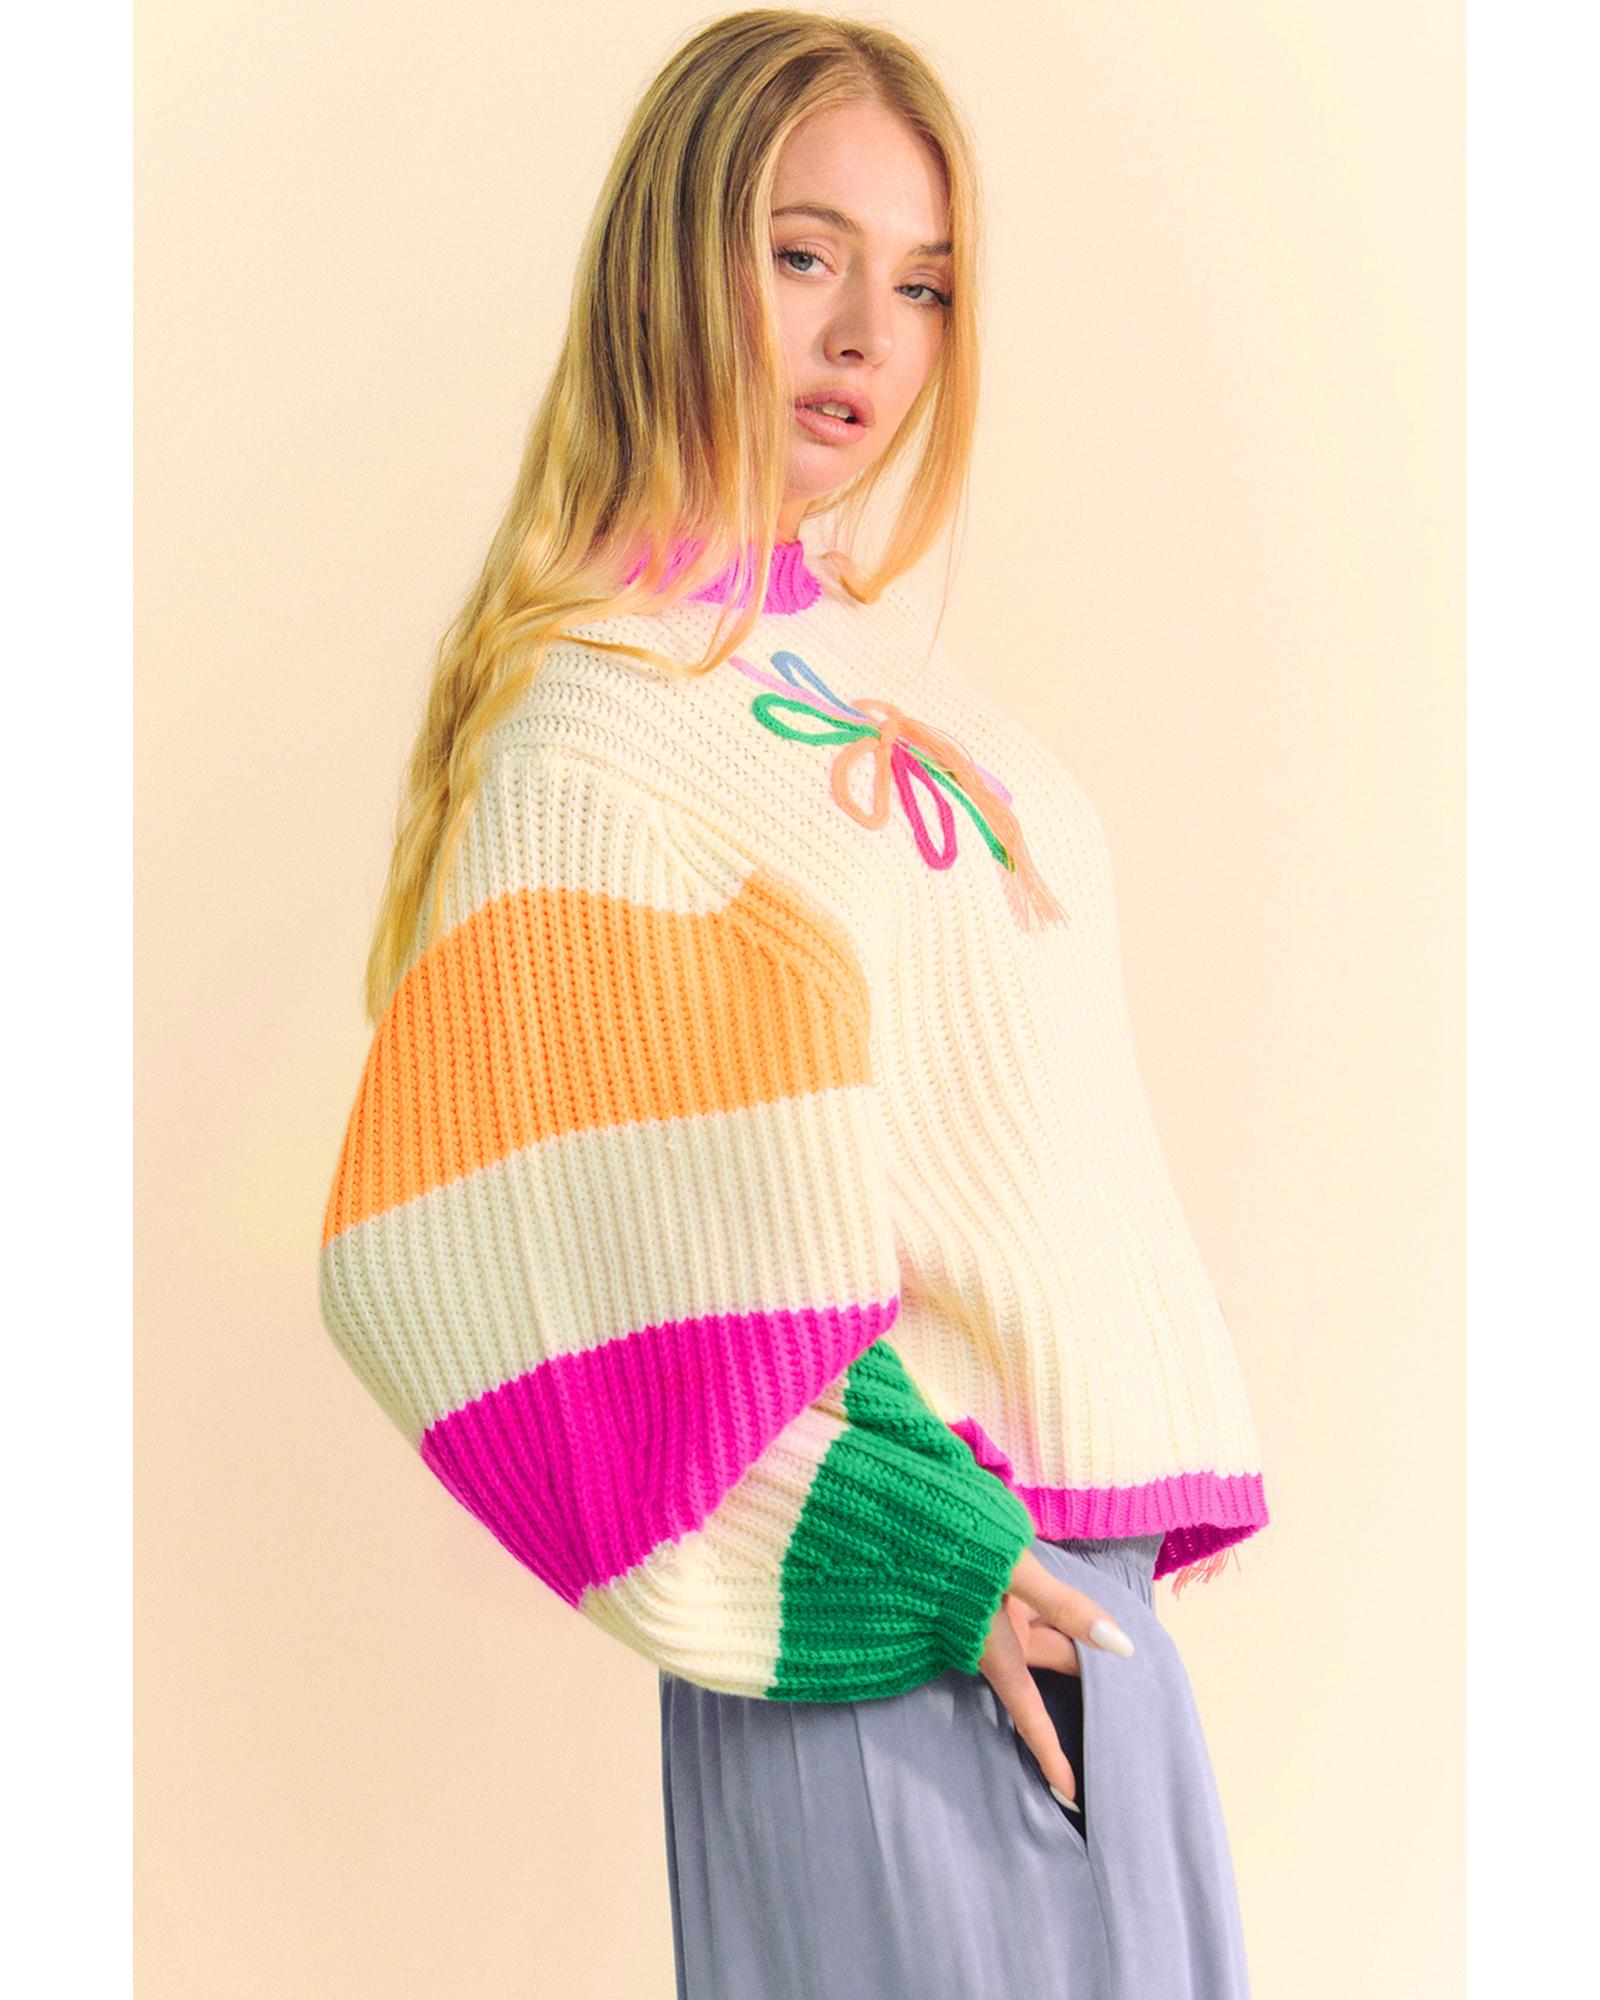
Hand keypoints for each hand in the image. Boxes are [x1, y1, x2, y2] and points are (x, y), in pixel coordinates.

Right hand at [975, 1548, 1135, 1812]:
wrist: (899, 1513)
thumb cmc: (955, 1546)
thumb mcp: (1013, 1572)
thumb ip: (1065, 1606)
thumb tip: (1121, 1645)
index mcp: (997, 1649)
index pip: (1031, 1714)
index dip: (1051, 1754)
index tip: (1070, 1795)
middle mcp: (995, 1639)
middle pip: (1054, 1661)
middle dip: (1090, 1677)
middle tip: (1136, 1696)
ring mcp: (992, 1614)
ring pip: (1047, 1632)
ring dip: (1080, 1637)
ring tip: (1123, 1646)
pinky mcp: (990, 1590)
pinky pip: (1036, 1607)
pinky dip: (1064, 1610)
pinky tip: (1084, 1603)